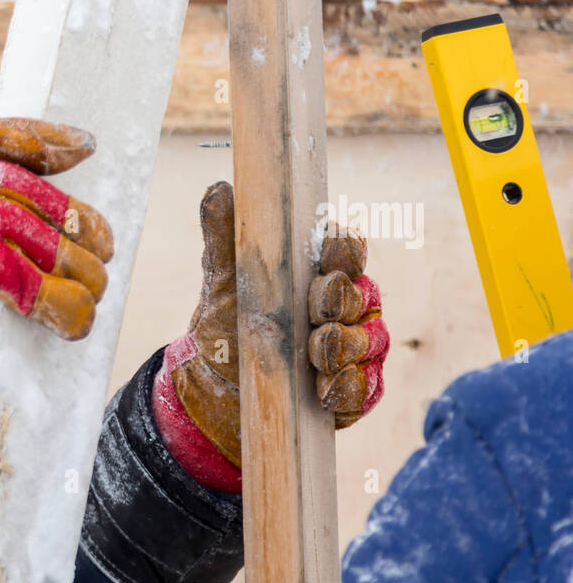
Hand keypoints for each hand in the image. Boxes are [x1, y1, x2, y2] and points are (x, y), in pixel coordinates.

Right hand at [0, 117, 113, 428]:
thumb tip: (64, 174)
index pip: (2, 135)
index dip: (49, 138)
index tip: (88, 147)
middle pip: (39, 200)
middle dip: (81, 228)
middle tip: (102, 252)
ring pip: (46, 243)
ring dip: (81, 273)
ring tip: (94, 291)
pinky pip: (34, 285)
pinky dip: (63, 305)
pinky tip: (77, 318)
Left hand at [152, 181, 386, 492]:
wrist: (213, 388)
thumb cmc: (228, 325)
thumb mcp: (222, 282)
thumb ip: (225, 237)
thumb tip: (220, 188)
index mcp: (322, 273)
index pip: (347, 252)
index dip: (345, 250)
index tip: (330, 251)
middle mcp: (346, 309)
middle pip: (362, 297)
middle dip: (341, 301)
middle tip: (319, 308)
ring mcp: (354, 352)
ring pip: (369, 343)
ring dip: (343, 347)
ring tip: (316, 351)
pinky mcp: (351, 394)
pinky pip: (364, 391)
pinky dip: (346, 389)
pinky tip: (325, 390)